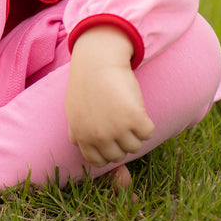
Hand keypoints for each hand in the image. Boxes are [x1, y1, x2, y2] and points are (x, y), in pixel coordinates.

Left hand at [65, 26, 154, 167]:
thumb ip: (75, 130)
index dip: (107, 150)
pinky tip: (138, 109)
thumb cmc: (86, 81)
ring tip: (129, 113)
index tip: (112, 138)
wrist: (98, 59)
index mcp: (82, 135)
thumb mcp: (73, 108)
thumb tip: (77, 143)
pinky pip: (148, 133)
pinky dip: (147, 123)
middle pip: (119, 155)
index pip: (98, 161)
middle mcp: (98, 136)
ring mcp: (117, 129)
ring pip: (135, 146)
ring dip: (135, 132)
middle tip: (122, 122)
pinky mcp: (134, 118)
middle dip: (122, 141)